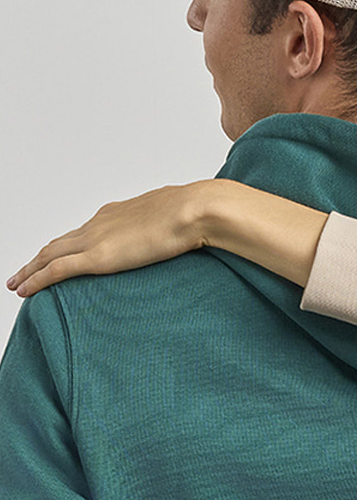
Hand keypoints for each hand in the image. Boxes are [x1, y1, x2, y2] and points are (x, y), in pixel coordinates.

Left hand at [7, 183, 214, 296]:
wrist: (195, 209)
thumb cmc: (194, 211)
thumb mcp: (175, 214)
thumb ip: (166, 223)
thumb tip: (178, 230)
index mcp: (118, 213)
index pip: (83, 230)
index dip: (66, 244)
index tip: (58, 253)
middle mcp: (100, 223)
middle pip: (59, 243)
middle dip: (39, 257)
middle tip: (24, 270)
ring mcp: (96, 239)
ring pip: (48, 255)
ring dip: (30, 269)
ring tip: (17, 282)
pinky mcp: (98, 257)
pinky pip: (55, 271)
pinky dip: (35, 280)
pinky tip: (23, 290)